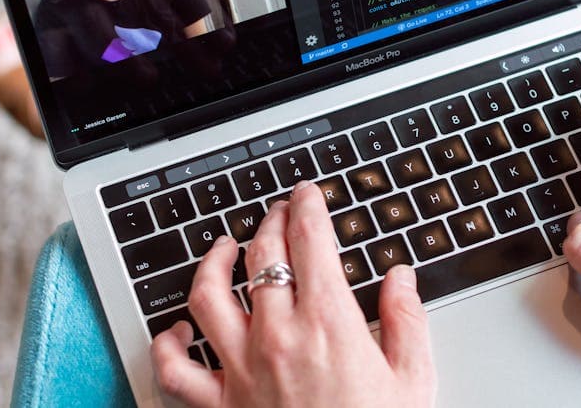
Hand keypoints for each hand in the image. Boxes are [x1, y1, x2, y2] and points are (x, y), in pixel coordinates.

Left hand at [151, 181, 435, 407]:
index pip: (309, 241)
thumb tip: (400, 277)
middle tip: (279, 211)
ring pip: (207, 295)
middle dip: (270, 220)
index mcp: (328, 325)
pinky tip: (179, 327)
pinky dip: (168, 343)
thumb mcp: (413, 379)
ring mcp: (241, 369)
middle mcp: (277, 337)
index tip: (306, 194)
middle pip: (261, 255)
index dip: (307, 206)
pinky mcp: (219, 405)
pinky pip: (175, 369)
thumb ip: (406, 319)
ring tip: (224, 247)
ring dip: (212, 261)